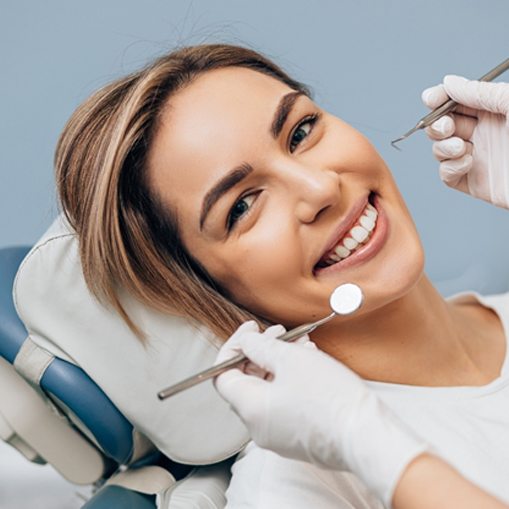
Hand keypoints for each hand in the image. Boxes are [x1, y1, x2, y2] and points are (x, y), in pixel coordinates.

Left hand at [214, 322, 427, 505]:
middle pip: (247, 381)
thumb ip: (260, 347)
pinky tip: (310, 361)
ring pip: (269, 389)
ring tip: (301, 343)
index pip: (222, 375)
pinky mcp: (297, 437)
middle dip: (261, 351)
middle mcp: (258, 426)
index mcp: (250, 408)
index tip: (250, 330)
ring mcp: (278, 434)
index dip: (233, 347)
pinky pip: (285, 403)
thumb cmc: (330, 398)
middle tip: (278, 332)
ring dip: (280, 362)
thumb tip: (245, 341)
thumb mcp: (291, 359)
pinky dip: (291, 380)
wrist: (368, 436)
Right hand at [422, 75, 508, 208]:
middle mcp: (485, 133)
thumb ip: (481, 93)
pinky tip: (467, 163)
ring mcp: (478, 158)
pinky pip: (447, 175)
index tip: (430, 99)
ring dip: (442, 147)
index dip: (440, 98)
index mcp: (495, 111)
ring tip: (460, 147)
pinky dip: (449, 168)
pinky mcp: (474, 183)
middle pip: (443, 125)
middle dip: (437, 125)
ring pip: (440, 149)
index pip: (458, 101)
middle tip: (447, 127)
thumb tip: (449, 82)